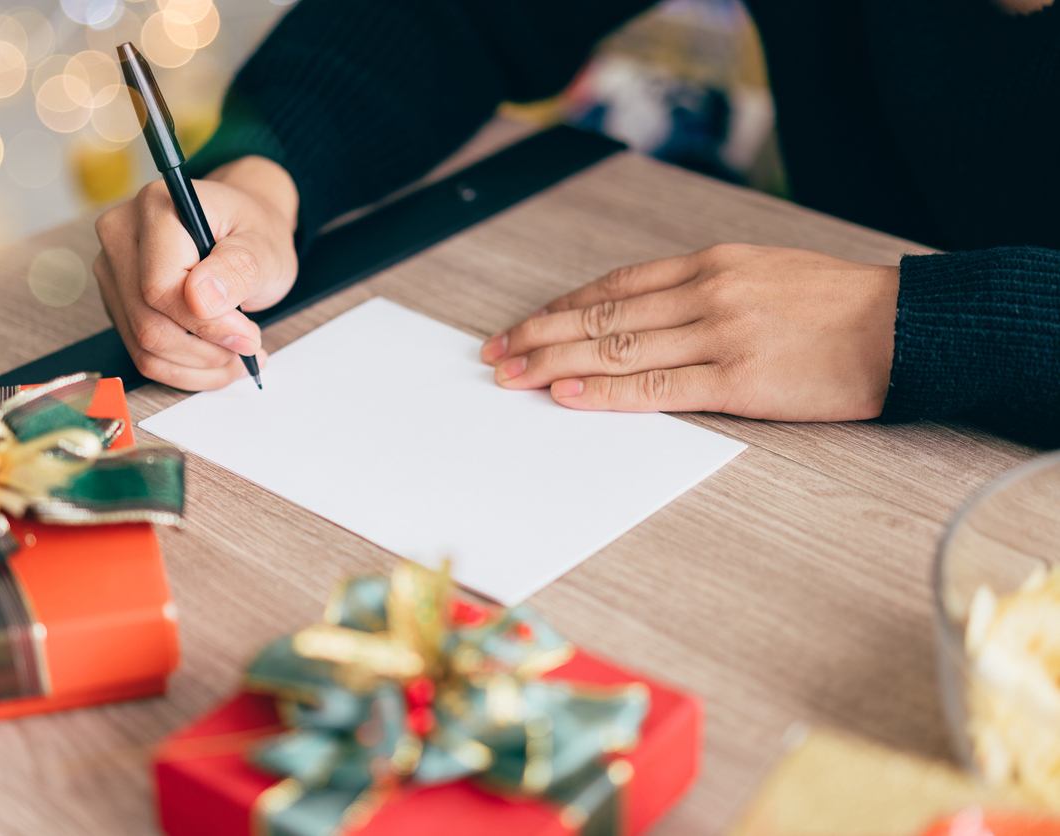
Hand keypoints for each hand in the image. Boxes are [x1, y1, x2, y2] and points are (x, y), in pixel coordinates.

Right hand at [93, 155, 298, 388]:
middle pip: (147, 323)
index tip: (248, 337)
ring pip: (143, 346)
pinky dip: (184, 368)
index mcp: (157, 207)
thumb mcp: (265, 248)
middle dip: (205, 351)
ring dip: (197, 366)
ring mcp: (113, 269)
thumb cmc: (254, 233)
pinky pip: (142, 352)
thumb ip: (238, 269)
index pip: (160, 287)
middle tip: (249, 349)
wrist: (242, 230)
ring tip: (237, 356)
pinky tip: (217, 359)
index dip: (207, 325)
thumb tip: (201, 299)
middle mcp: (122, 234)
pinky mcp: (117, 300)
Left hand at [480, 244, 898, 421]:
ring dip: (554, 364)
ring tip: (513, 378)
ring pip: (614, 350)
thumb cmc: (836, 306)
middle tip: (496, 355)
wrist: (903, 328)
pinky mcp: (737, 380)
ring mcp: (718, 334)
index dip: (559, 308)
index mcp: (708, 265)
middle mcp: (703, 292)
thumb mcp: (761, 274)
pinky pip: (654, 388)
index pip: (612, 287)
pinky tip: (566, 397)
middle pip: (600, 316)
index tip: (523, 325)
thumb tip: (646, 316)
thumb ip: (702, 291)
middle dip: (539, 336)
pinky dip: (603, 392)